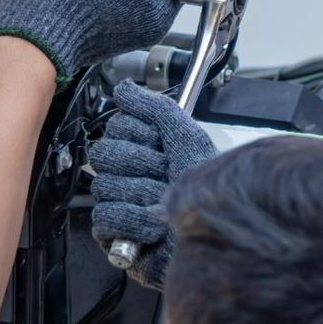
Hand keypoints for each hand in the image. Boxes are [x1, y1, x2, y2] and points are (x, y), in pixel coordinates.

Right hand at [87, 81, 216, 287]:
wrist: (218, 235)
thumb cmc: (208, 192)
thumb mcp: (187, 140)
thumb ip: (156, 109)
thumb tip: (124, 88)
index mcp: (145, 150)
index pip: (117, 126)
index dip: (140, 135)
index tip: (161, 146)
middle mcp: (130, 174)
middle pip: (105, 154)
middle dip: (140, 165)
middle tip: (163, 175)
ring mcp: (120, 203)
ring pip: (105, 185)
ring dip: (141, 195)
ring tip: (162, 204)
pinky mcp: (115, 234)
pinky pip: (105, 215)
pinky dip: (133, 221)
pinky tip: (152, 227)